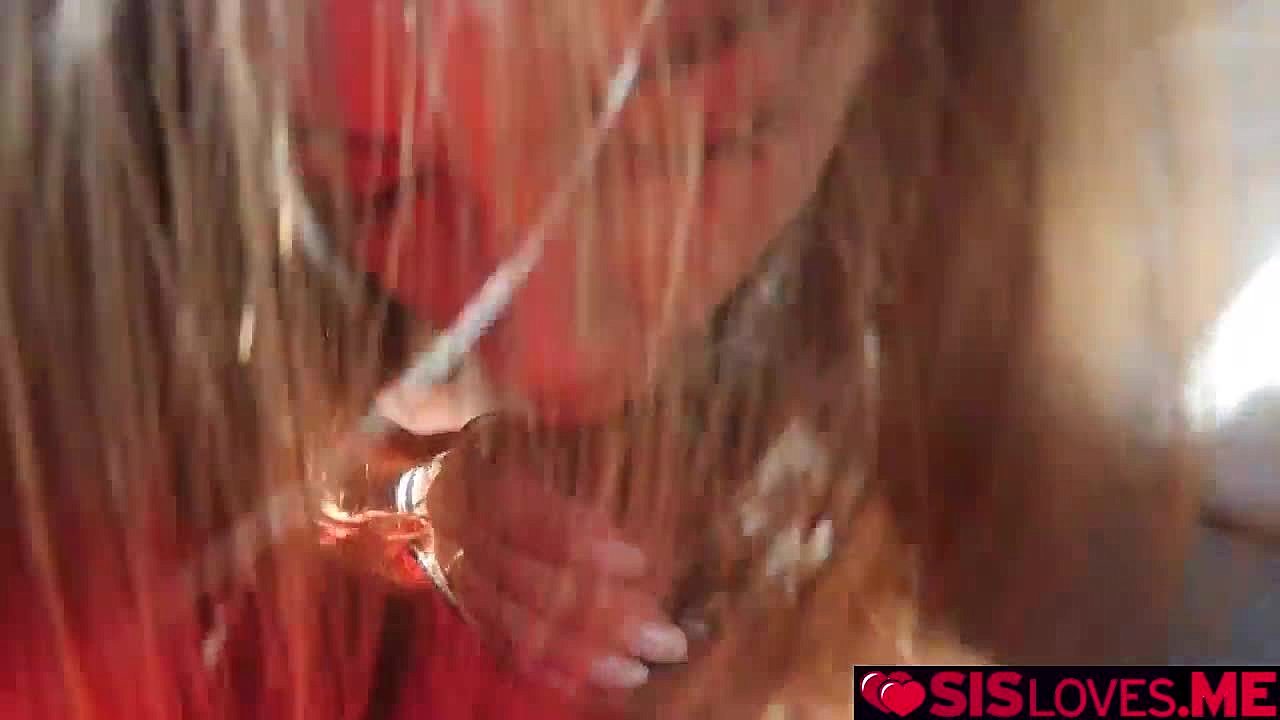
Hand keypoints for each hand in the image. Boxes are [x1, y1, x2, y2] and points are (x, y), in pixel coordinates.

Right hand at [417, 417, 688, 694]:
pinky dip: (552, 669)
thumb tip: (622, 420)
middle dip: (602, 616)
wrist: (430, 488)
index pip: (527, 516)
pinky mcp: (466, 612)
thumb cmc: (502, 449)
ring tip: (637, 671)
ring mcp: (458, 581)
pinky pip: (507, 649)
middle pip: (530, 584)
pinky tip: (597, 684)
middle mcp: (459, 536)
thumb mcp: (522, 428)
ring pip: (519, 626)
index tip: (639, 563)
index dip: (581, 540)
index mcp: (474, 479)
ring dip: (581, 655)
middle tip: (666, 638)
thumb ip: (562, 429)